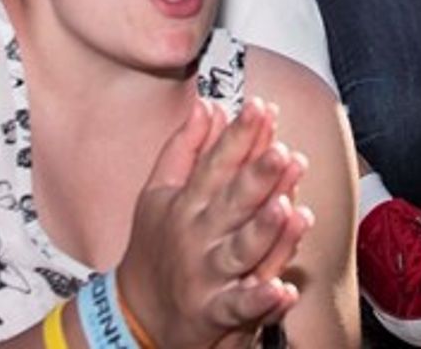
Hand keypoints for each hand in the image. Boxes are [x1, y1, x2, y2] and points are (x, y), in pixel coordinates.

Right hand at [114, 99, 311, 348]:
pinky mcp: (216, 313)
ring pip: (240, 251)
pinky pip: (240, 307)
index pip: (216, 163)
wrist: (134, 315)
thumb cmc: (153, 247)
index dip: (239, 136)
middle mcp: (198, 236)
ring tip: (286, 209)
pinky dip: (260, 300)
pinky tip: (282, 289)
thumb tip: (209, 105)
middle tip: (281, 152)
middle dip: (256, 177)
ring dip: (264, 231)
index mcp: (187, 203)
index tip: (261, 109)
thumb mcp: (158, 194)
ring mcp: (207, 275)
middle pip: (231, 202)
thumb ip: (185, 148)